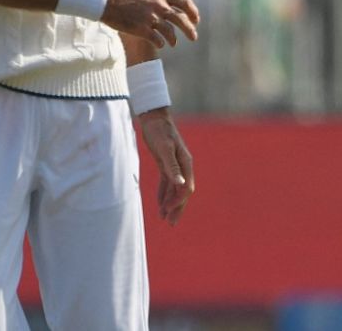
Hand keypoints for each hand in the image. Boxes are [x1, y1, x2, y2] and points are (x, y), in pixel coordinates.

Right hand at [103, 0, 199, 47]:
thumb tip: (166, 6)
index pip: (185, 2)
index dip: (193, 12)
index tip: (195, 20)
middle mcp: (159, 5)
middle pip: (182, 20)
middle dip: (190, 30)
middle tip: (193, 37)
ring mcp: (151, 17)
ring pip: (171, 32)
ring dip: (174, 39)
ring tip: (173, 43)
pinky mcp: (141, 29)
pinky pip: (157, 39)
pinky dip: (161, 43)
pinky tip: (160, 45)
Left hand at [138, 108, 193, 224]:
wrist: (154, 118)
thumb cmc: (160, 132)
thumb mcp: (165, 149)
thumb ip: (172, 167)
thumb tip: (181, 184)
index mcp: (185, 163)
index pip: (186, 188)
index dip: (178, 201)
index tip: (167, 211)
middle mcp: (183, 166)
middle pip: (183, 191)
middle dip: (177, 208)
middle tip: (171, 223)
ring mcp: (175, 165)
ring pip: (175, 189)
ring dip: (170, 203)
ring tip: (164, 218)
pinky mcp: (166, 163)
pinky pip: (167, 183)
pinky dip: (164, 194)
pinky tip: (160, 203)